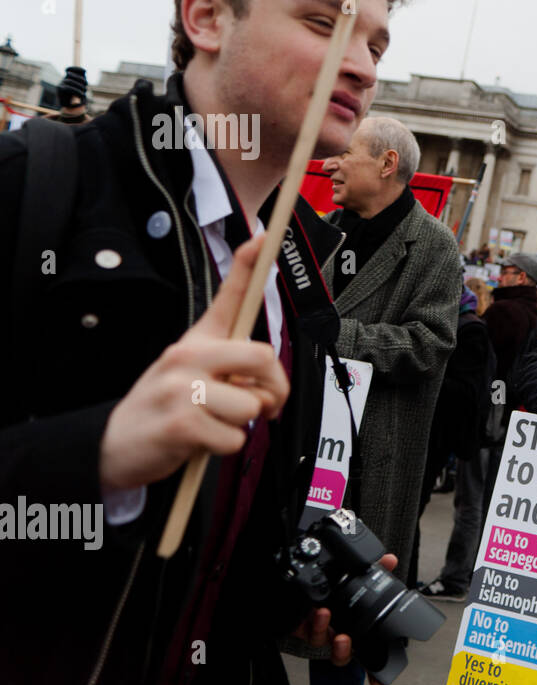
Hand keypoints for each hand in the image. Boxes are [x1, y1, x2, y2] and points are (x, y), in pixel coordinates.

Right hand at [99, 235, 289, 491]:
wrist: (114, 445)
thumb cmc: (165, 407)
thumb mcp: (190, 372)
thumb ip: (230, 364)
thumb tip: (269, 369)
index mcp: (196, 342)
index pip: (227, 298)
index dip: (247, 267)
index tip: (263, 237)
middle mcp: (186, 356)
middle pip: (262, 356)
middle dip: (273, 389)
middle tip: (264, 405)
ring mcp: (181, 388)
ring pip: (252, 405)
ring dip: (242, 424)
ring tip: (213, 422)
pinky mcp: (181, 423)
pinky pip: (235, 437)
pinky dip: (224, 447)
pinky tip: (199, 441)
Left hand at [294, 552, 398, 684]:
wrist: (303, 584)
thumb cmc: (335, 588)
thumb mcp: (359, 576)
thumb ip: (375, 569)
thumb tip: (390, 560)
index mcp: (356, 626)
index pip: (367, 649)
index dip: (374, 669)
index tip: (378, 682)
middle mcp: (340, 632)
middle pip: (346, 653)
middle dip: (346, 651)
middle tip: (346, 640)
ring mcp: (323, 632)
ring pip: (327, 645)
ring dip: (330, 637)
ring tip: (330, 621)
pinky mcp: (305, 627)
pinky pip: (309, 633)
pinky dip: (316, 624)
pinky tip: (318, 612)